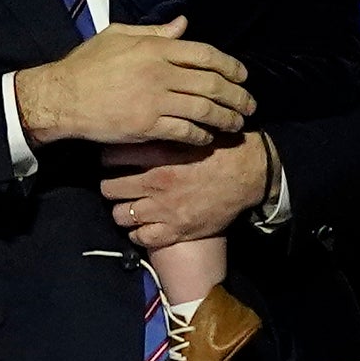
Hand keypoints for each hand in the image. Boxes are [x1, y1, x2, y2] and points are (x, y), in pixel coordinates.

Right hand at [14, 17, 248, 150]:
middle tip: (249, 105)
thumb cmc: (86, 65)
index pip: (205, 55)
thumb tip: (184, 24)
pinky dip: (201, 135)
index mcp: (154, 48)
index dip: (230, 66)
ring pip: (204, 110)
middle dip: (237, 96)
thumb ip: (154, 32)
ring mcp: (154, 100)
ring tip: (236, 124)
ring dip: (225, 118)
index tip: (242, 76)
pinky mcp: (146, 126)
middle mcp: (159, 73)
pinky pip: (184, 131)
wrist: (61, 96)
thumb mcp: (118, 36)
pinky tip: (207, 137)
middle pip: (212, 84)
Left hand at [103, 132, 274, 249]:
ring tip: (129, 206)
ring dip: (123, 211)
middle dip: (112, 186)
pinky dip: (138, 233)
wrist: (252, 173)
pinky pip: (141, 238)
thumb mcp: (191, 132)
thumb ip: (164, 131)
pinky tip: (142, 226)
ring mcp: (165, 210)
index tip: (111, 160)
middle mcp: (156, 184)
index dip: (107, 159)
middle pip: (110, 189)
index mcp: (158, 156)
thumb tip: (138, 123)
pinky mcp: (177, 230)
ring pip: (121, 216)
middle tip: (118, 185)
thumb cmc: (221, 148)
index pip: (110, 158)